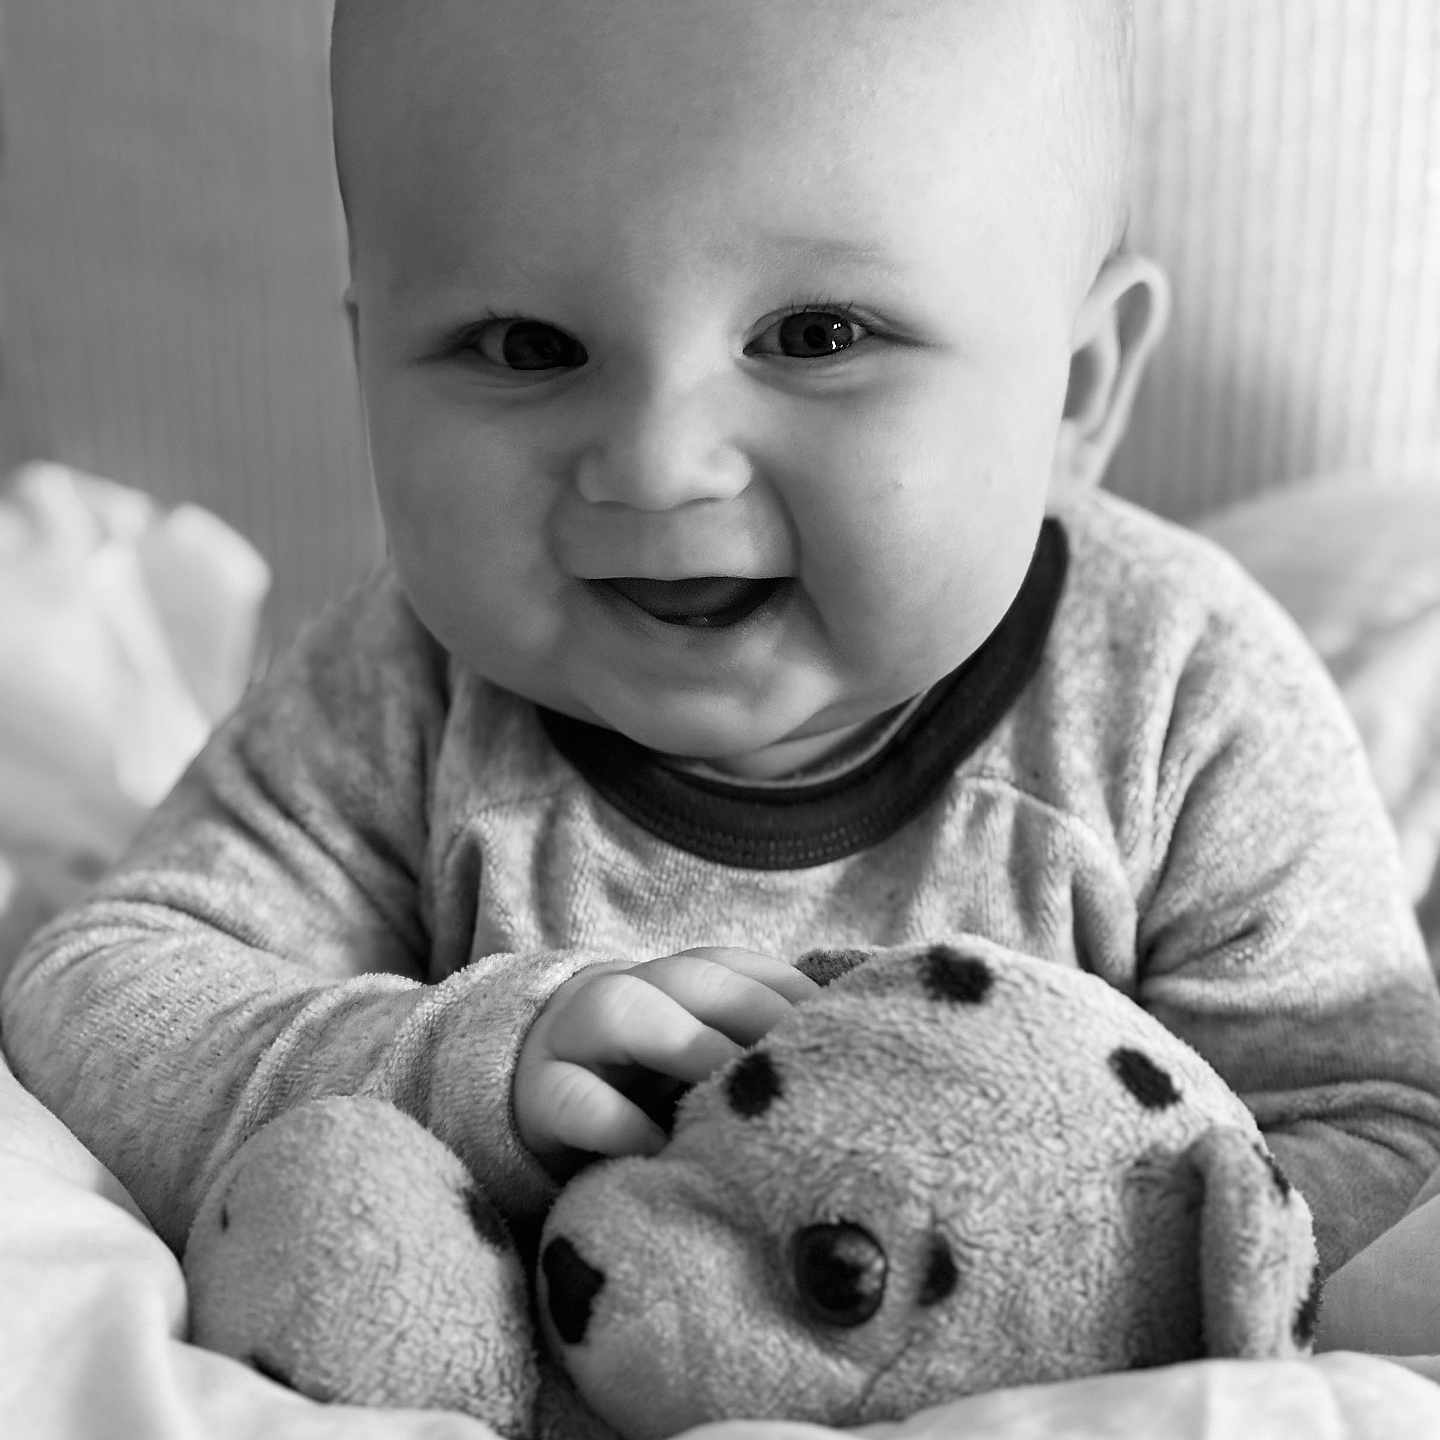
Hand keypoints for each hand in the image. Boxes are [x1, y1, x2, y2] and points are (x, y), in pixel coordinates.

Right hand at [514, 947, 817, 1172]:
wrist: (536, 1090)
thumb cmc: (648, 1082)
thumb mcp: (701, 1055)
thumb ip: (756, 1051)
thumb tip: (851, 1062)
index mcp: (679, 979)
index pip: (744, 969)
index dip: (793, 995)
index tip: (846, 1035)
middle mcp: (630, 989)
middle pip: (694, 980)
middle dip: (754, 1013)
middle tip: (803, 1066)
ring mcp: (576, 1035)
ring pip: (626, 1012)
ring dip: (687, 1047)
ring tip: (734, 1098)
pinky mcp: (539, 1093)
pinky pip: (574, 1099)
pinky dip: (619, 1124)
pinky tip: (662, 1151)